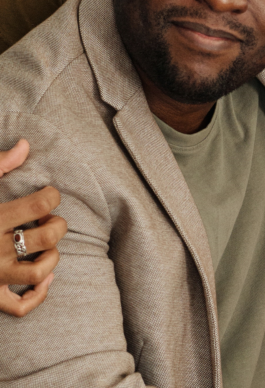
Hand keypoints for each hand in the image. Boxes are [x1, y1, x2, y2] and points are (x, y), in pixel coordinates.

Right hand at [0, 140, 66, 316]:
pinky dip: (38, 295)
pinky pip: (19, 306)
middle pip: (48, 235)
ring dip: (53, 257)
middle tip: (48, 218)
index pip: (40, 202)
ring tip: (47, 245)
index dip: (52, 195)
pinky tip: (44, 277)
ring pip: (39, 271)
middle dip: (57, 223)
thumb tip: (26, 146)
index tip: (47, 194)